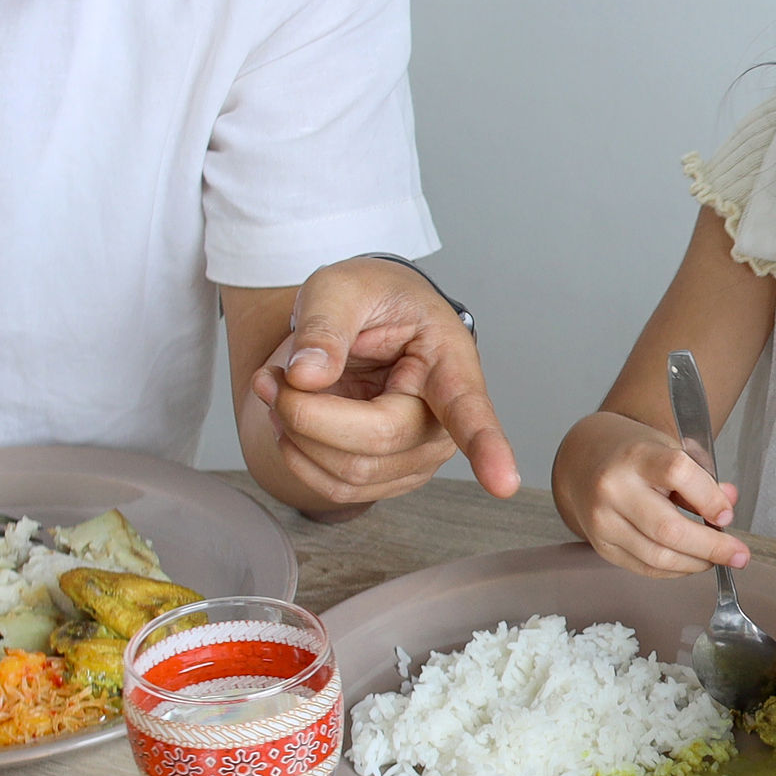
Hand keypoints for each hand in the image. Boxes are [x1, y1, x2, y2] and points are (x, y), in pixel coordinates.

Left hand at [250, 258, 521, 504]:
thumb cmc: (369, 300)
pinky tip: (291, 419)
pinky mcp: (390, 477)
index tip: (503, 482)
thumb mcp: (342, 287)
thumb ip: (323, 325)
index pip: (468, 409)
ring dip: (294, 434)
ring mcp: (421, 456)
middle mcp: (445, 419)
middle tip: (272, 376)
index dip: (487, 447)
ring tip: (276, 387)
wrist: (369, 322)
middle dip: (306, 414)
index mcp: (449, 359)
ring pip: (350, 472)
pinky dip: (297, 455)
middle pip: (376, 441)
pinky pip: (336, 488)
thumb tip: (306, 377)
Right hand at [550, 410, 743, 577]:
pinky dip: (675, 570)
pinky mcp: (601, 546)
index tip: (728, 515)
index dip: (709, 498)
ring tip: (717, 559)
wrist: (585, 462)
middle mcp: (613, 489)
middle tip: (739, 555)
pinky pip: (645, 568)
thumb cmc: (635, 455)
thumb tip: (729, 503)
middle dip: (712, 547)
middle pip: (669, 529)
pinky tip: (691, 562)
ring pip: (658, 556)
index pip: (678, 473)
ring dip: (696, 563)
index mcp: (636, 456)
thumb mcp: (670, 450)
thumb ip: (702, 478)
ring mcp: (603, 521)